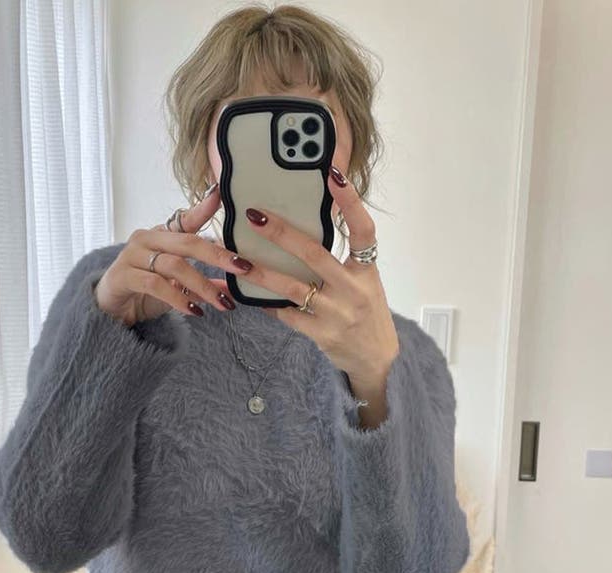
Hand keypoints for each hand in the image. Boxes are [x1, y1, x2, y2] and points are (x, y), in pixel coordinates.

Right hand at [93, 184, 253, 325]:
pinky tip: (195, 311)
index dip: (203, 206)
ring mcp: (132, 255)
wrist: (110, 308)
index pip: (185, 218)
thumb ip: (202, 282)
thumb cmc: (145, 290)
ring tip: (222, 303)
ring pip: (174, 265)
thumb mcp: (177, 284)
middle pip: (187, 242)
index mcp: (161, 234)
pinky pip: (156, 285)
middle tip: (243, 268)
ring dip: (203, 286)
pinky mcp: (123, 276)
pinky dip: (179, 298)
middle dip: (218, 256)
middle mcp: (146, 239)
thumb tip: (233, 289)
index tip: (221, 194)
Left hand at [230, 165, 399, 382]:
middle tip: (254, 216)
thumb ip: (342, 257)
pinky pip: (286, 314)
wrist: (375, 357)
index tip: (333, 174)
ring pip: (292, 287)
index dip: (351, 202)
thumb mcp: (364, 281)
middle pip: (315, 255)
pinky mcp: (321, 334)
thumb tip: (304, 226)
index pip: (363, 230)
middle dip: (282, 234)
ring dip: (261, 273)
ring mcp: (336, 313)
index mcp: (366, 270)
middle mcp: (353, 289)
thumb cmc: (365, 310)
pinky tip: (245, 293)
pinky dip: (265, 303)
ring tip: (236, 260)